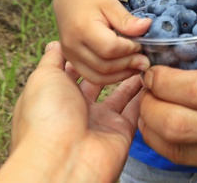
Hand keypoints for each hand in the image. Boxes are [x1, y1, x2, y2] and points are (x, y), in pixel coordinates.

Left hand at [0, 41, 142, 182]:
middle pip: (102, 80)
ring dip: (133, 76)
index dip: (91, 53)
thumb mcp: (42, 79)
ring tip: (146, 55)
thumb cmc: (46, 119)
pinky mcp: (121, 132)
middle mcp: (79, 108)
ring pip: (122, 94)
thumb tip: (55, 43)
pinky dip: (146, 96)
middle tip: (132, 44)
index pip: (77, 69)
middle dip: (115, 63)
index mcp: (58, 95)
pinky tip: (154, 77)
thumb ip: (51, 60)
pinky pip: (137, 111)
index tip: (107, 36)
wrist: (62, 160)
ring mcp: (100, 121)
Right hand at [54, 0, 150, 83]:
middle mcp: (72, 46)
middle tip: (145, 60)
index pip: (110, 48)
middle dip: (128, 64)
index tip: (141, 44)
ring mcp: (70, 56)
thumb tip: (147, 27)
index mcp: (82, 28)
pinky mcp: (72, 62)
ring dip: (122, 74)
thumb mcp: (111, 3)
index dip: (129, 49)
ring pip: (98, 76)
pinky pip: (93, 77)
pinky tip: (125, 69)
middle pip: (104, 65)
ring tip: (138, 66)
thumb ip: (127, 19)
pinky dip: (111, 77)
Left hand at [139, 64, 196, 182]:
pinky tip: (175, 132)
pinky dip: (177, 147)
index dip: (161, 80)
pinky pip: (196, 164)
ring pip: (178, 150)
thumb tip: (183, 67)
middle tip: (146, 92)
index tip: (153, 71)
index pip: (194, 88)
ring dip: (154, 130)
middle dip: (148, 106)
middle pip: (176, 124)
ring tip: (152, 112)